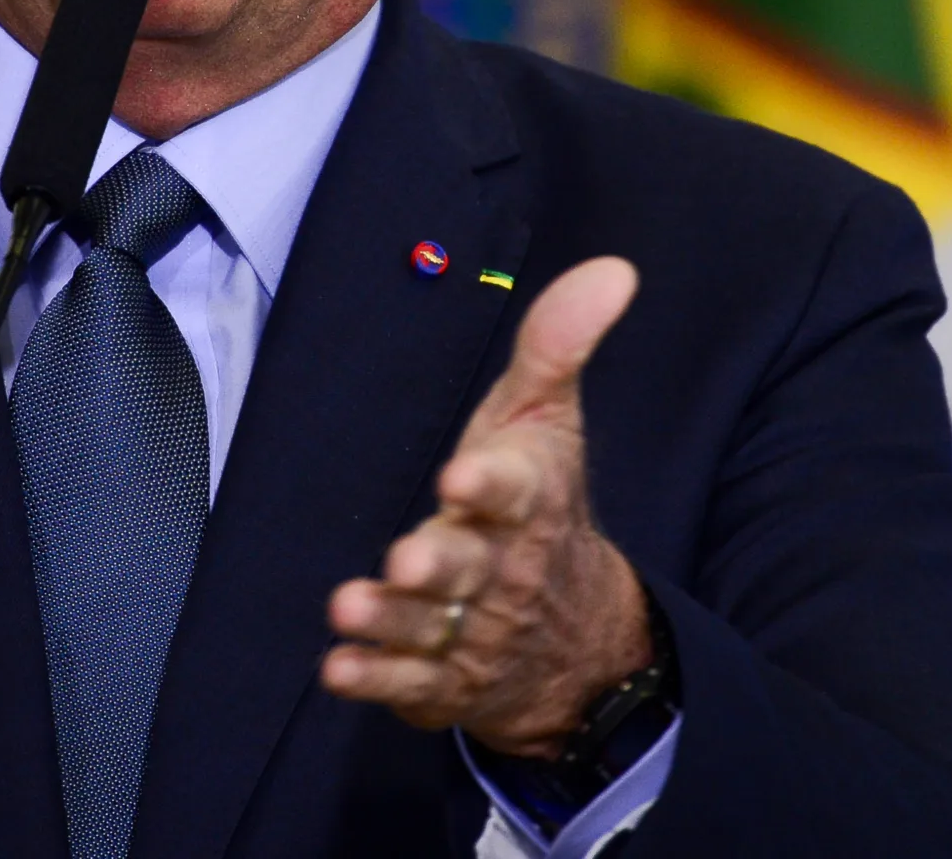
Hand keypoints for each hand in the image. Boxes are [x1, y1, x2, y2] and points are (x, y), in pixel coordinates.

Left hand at [321, 256, 652, 757]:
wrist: (575, 636)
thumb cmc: (541, 505)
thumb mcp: (547, 420)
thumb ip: (558, 345)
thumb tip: (612, 268)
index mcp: (528, 501)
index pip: (516, 490)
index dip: (489, 485)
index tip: (460, 476)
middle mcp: (501, 569)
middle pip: (470, 566)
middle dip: (439, 563)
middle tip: (407, 558)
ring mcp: (471, 630)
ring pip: (431, 627)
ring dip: (391, 620)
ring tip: (348, 608)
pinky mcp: (442, 679)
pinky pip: (409, 684)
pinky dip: (375, 678)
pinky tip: (338, 668)